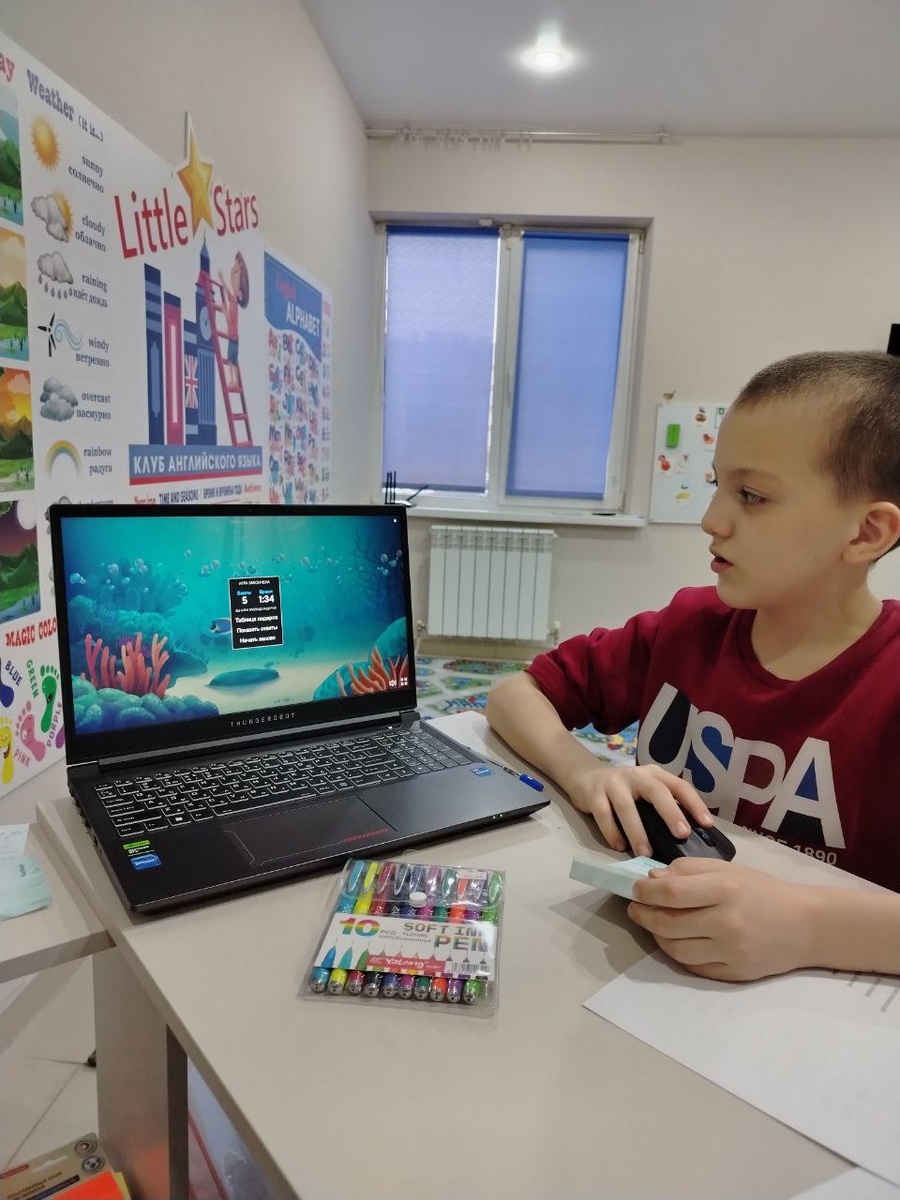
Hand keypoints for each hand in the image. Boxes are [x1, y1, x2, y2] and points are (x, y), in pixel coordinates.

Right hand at [565, 761, 712, 857]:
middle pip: (656, 791)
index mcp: (655, 775)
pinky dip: (612, 832)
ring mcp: (613, 783)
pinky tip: (619, 847)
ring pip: (627, 807)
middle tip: (682, 835)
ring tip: (646, 854)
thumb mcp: (646, 791)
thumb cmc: (625, 791)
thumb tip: (688, 838)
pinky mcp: (594, 794)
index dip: (694, 803)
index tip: (707, 824)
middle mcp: (636, 775)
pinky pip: (604, 815)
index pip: (679, 785)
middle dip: (670, 813)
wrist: (585, 777)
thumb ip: (662, 806)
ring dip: (638, 832)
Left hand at [628, 858, 813, 980]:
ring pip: (675, 950)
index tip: (635, 890)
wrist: (806, 925)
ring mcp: (730, 952)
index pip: (670, 893)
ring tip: (654, 924)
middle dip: (643, 916)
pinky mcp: (734, 974)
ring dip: (657, 936)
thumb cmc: (764, 891)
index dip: (644, 892)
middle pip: (668, 924)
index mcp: (725, 890)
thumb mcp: (728, 869)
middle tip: (636, 909)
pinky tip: (676, 941)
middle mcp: (727, 922)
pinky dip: (678, 954)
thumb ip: (689, 870)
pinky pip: (693, 967)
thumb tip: (652, 879)